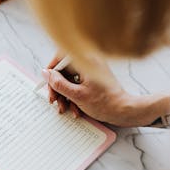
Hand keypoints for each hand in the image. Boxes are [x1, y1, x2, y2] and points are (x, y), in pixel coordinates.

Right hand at [44, 51, 169, 126]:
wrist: (123, 112)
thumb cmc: (105, 103)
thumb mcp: (77, 95)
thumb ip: (58, 84)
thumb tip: (46, 73)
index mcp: (86, 61)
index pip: (61, 57)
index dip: (51, 69)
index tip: (46, 82)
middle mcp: (88, 63)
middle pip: (64, 71)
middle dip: (57, 88)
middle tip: (54, 101)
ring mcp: (91, 72)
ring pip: (69, 80)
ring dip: (64, 96)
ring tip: (64, 109)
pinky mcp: (92, 80)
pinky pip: (77, 85)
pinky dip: (73, 97)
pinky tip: (74, 109)